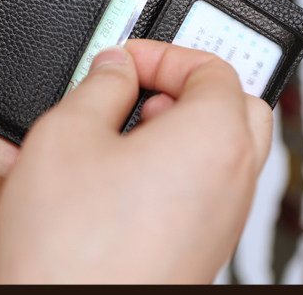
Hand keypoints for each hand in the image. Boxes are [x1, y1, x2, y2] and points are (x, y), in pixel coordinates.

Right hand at [0, 40, 272, 283]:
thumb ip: (99, 84)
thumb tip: (116, 67)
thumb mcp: (66, 133)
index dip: (162, 53)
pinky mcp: (205, 248)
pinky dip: (175, 166)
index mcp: (213, 139)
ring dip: (180, 127)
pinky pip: (205, 188)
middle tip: (139, 91)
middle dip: (187, 87)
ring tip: (121, 135)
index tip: (124, 59)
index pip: (212, 66)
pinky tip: (119, 179)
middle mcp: (234, 181)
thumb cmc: (70, 246)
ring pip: (223, 149)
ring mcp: (224, 221)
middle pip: (236, 106)